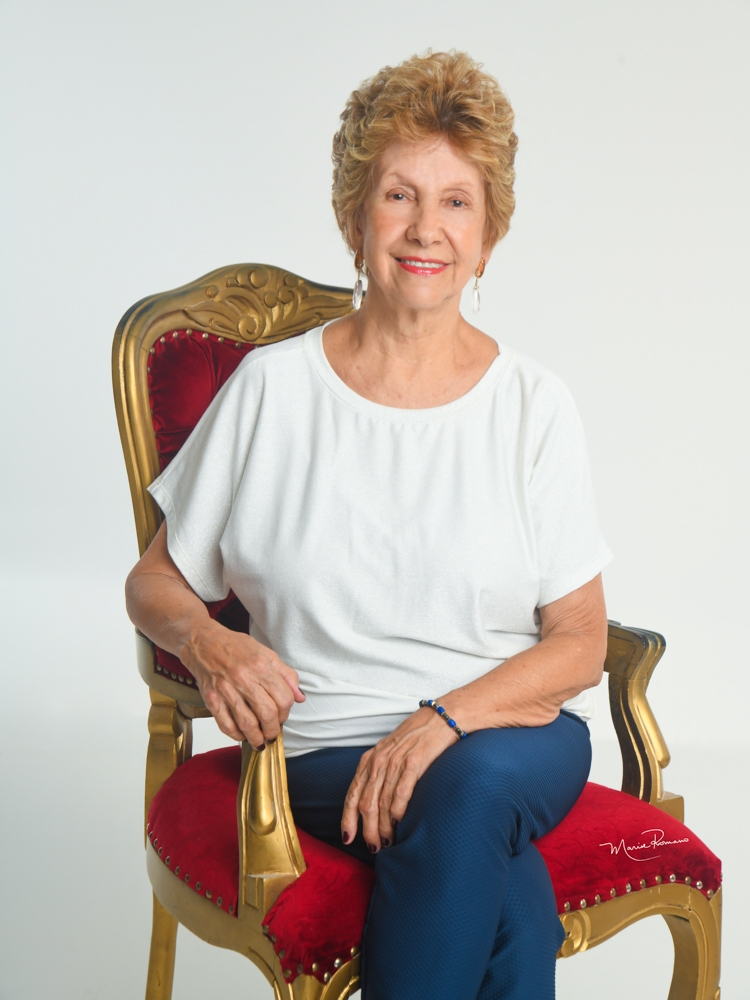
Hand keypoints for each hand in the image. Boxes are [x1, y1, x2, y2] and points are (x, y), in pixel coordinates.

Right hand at [181, 622, 304, 748]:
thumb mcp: (266, 653)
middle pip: (267, 714)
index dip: (287, 712)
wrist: (203, 642)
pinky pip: (226, 725)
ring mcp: (226, 690)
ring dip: (257, 738)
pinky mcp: (211, 699)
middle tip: (273, 732)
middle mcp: (244, 679)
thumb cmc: (235, 647)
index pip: (283, 699)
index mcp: (261, 666)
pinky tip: (242, 735)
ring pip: (247, 724)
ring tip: (260, 741)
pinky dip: (236, 735)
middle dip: (274, 729)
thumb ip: (286, 675)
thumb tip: (300, 697)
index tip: (283, 715)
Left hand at [341, 706, 456, 852]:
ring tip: (388, 843)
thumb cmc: (415, 738)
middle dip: (368, 830)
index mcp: (369, 760)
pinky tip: (400, 825)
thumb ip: (380, 774)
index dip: (348, 819)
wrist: (439, 719)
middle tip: (374, 847)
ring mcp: (395, 762)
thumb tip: (374, 805)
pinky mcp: (414, 763)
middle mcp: (378, 762)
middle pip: (366, 804)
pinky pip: (401, 793)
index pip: (352, 794)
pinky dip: (398, 813)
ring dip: (384, 828)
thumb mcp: (389, 753)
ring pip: (382, 803)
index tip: (347, 838)